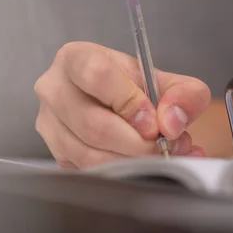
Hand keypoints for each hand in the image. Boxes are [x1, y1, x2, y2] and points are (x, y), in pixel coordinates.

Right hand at [34, 42, 210, 167]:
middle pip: (93, 124)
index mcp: (76, 58)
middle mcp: (54, 90)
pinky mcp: (57, 154)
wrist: (121, 106)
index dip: (129, 102)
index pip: (96, 76)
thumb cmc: (134, 89)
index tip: (154, 122)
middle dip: (137, 142)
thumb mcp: (164, 82)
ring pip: (89, 154)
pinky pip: (88, 172)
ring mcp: (49, 125)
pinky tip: (145, 166)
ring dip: (132, 162)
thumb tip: (172, 121)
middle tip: (164, 145)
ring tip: (160, 155)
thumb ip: (183, 93)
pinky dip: (123, 174)